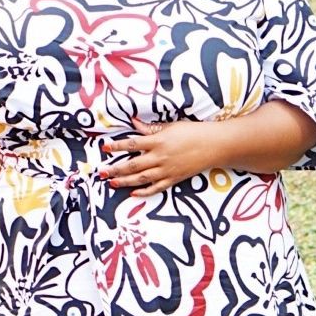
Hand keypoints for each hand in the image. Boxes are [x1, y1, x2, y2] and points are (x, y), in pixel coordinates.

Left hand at [101, 117, 215, 196]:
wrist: (214, 145)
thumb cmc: (193, 132)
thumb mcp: (171, 126)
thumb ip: (150, 128)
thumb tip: (133, 122)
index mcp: (158, 141)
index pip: (132, 144)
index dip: (117, 146)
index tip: (105, 148)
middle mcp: (160, 157)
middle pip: (132, 164)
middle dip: (115, 169)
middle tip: (101, 172)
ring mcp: (166, 170)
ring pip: (141, 178)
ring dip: (125, 181)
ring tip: (112, 183)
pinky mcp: (173, 179)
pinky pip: (156, 188)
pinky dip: (144, 192)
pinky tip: (133, 194)